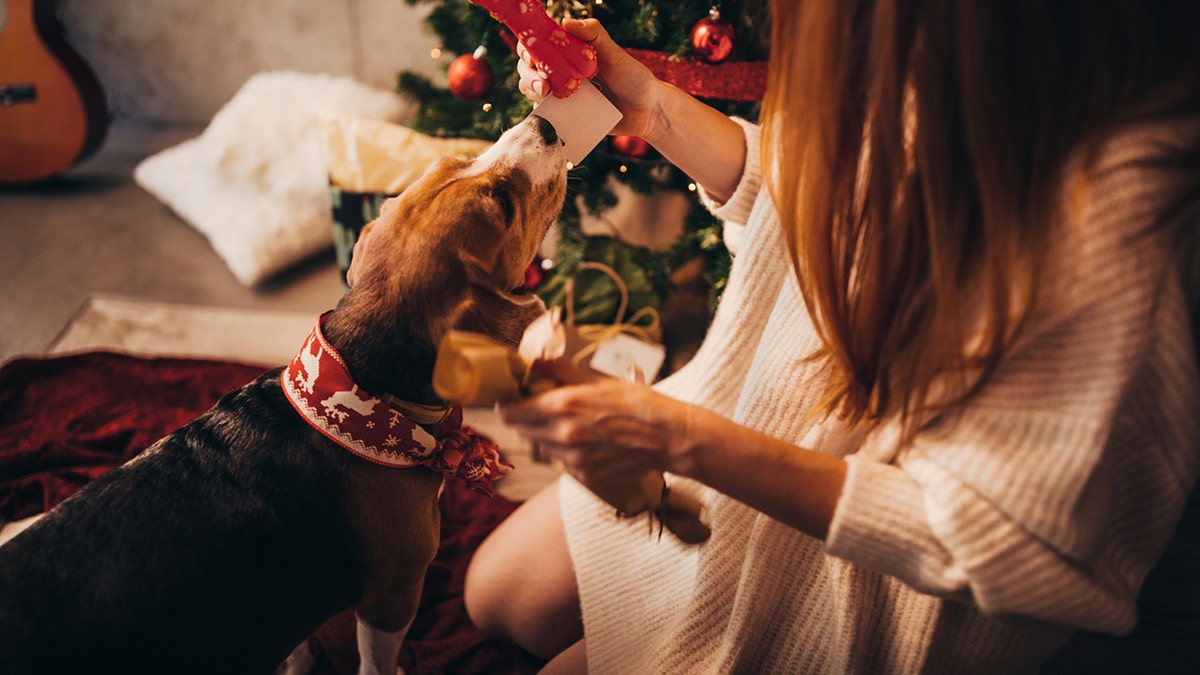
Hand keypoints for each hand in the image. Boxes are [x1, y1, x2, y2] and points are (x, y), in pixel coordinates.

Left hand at [497, 377, 692, 490]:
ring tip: (569, 423)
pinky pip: (562, 462)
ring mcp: (573, 459)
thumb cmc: (637, 402)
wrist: (667, 437)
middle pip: (521, 431)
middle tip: (535, 407)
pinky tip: (587, 440)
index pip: (512, 412)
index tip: (508, 399)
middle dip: (524, 419)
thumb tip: (534, 361)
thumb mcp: (597, 379)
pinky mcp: (584, 476)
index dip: (506, 405)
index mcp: (562, 406)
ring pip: (542, 447)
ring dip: (546, 435)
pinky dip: (566, 451)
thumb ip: (560, 372)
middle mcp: (563, 435)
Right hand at [517, 18, 665, 139]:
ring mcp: (561, 93)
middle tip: (542, 82)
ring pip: (531, 89)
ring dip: (532, 89)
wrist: (647, 112)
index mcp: (568, 51)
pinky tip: (550, 113)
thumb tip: (565, 22)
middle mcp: (560, 70)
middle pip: (528, 67)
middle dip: (528, 73)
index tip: (533, 54)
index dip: (528, 46)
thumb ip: (594, 35)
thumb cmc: (633, 77)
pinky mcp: (565, 116)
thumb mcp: (615, 53)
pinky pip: (545, 115)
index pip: (537, 44)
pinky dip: (542, 114)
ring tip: (546, 93)